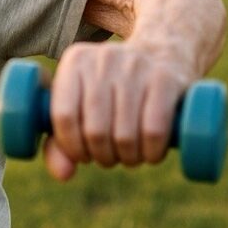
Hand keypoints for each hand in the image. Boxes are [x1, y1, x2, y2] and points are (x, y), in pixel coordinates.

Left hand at [43, 41, 194, 180]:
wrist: (163, 53)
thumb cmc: (112, 89)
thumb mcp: (82, 102)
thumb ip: (61, 140)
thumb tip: (62, 174)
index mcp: (74, 61)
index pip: (63, 115)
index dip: (71, 147)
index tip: (82, 157)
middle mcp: (102, 59)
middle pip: (95, 130)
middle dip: (102, 157)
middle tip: (110, 158)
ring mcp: (136, 67)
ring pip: (125, 134)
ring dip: (128, 158)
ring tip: (130, 156)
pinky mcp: (166, 79)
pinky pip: (154, 129)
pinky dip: (151, 152)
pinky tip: (151, 154)